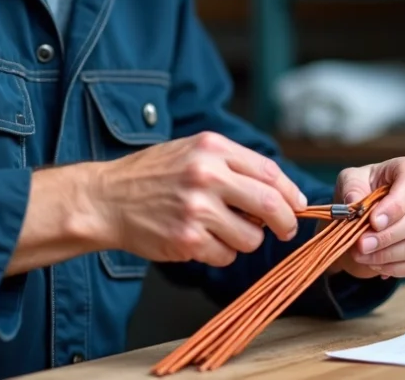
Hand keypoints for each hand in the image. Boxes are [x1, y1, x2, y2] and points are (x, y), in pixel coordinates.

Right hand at [87, 132, 307, 267]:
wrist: (107, 198)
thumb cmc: (152, 175)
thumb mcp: (192, 151)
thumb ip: (233, 165)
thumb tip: (279, 193)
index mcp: (212, 148)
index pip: (269, 172)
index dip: (290, 193)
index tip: (297, 206)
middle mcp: (206, 175)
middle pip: (270, 205)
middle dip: (285, 223)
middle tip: (285, 231)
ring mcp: (197, 209)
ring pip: (251, 237)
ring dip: (244, 239)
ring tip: (218, 229)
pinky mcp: (187, 239)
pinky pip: (226, 255)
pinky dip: (219, 252)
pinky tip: (198, 238)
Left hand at [327, 157, 404, 280]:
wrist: (362, 213)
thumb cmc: (359, 189)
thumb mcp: (348, 181)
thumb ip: (351, 189)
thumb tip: (355, 204)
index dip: (395, 206)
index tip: (373, 221)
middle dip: (386, 237)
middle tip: (360, 245)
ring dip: (386, 255)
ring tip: (362, 255)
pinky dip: (394, 268)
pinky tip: (375, 264)